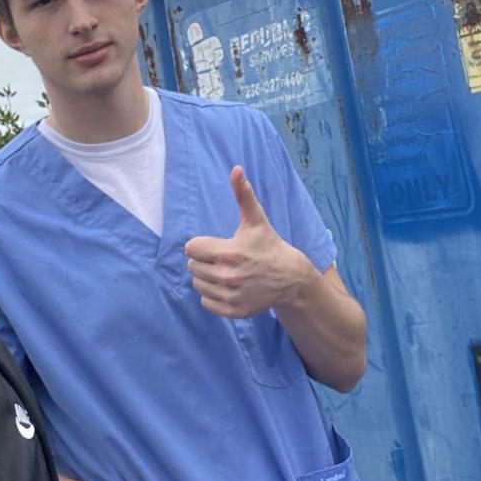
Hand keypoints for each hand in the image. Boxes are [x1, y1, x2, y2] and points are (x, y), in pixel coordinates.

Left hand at [184, 166, 310, 317]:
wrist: (289, 278)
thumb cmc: (268, 245)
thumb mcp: (256, 219)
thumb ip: (243, 194)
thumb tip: (236, 169)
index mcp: (229, 252)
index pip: (191, 249)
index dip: (201, 244)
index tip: (216, 245)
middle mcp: (228, 276)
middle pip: (192, 267)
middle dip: (203, 260)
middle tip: (221, 258)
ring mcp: (231, 296)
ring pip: (197, 285)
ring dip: (206, 278)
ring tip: (225, 271)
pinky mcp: (233, 311)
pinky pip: (206, 303)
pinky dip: (212, 296)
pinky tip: (227, 286)